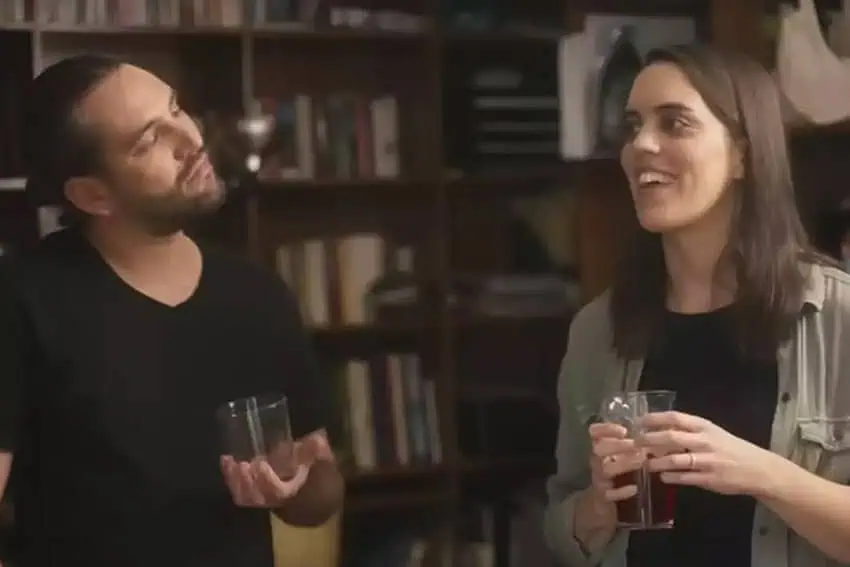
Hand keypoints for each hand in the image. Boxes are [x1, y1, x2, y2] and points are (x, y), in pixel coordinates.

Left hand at [221, 437, 315, 507]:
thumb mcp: (318, 460)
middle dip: (246, 482)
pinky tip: (227, 460)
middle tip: (242, 464)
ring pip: (244, 496)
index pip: (277, 491)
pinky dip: (230, 477)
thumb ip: (316, 450)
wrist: (306, 489)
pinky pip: (237, 491)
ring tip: (231, 462)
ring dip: (235, 480)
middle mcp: (274, 498)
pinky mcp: (251, 492)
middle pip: (256, 497)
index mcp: (291, 491)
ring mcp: (260, 497)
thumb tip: (319, 439)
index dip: (267, 480)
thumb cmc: (311, 471)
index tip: (260, 464)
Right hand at [588, 422, 646, 507]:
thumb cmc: (620, 473)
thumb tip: (654, 433)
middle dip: (617, 445)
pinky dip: (621, 491)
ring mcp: (599, 478)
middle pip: (599, 449)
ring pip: (605, 469)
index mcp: (601, 447)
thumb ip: (633, 444)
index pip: (594, 432)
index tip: (624, 431)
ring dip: (623, 464)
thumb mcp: (624, 456)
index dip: (606, 429)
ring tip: (641, 462)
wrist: (604, 505)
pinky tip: (635, 488)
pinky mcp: (603, 497)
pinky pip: (608, 494)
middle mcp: (597, 461)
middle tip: (637, 446)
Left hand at [641, 411, 780, 495]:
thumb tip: (657, 429)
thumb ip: (688, 431)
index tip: (638, 421)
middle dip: (650, 439)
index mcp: (704, 427)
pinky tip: (662, 477)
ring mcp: (709, 461)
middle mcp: (705, 441)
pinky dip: (672, 477)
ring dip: (658, 461)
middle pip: (672, 437)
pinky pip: (687, 478)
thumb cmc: (730, 448)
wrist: (759, 469)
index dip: (654, 419)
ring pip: (677, 459)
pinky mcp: (711, 479)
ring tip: (645, 463)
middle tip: (634, 442)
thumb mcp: (712, 433)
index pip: (675, 418)